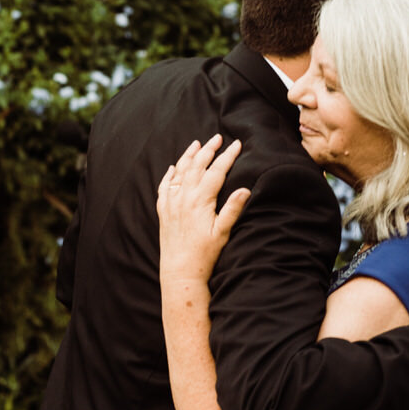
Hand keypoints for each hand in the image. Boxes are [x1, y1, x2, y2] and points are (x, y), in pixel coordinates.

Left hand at [156, 134, 248, 283]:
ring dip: (188, 156)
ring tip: (196, 144)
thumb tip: (245, 189)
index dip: (228, 156)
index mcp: (201, 200)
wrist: (180, 271)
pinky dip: (169, 174)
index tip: (237, 144)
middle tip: (217, 138)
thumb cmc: (204, 254)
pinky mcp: (164, 212)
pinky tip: (173, 167)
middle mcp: (184, 198)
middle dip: (208, 150)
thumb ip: (233, 209)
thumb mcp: (222, 233)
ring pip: (180, 172)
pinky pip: (164, 187)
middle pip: (197, 166)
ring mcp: (172, 203)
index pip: (217, 171)